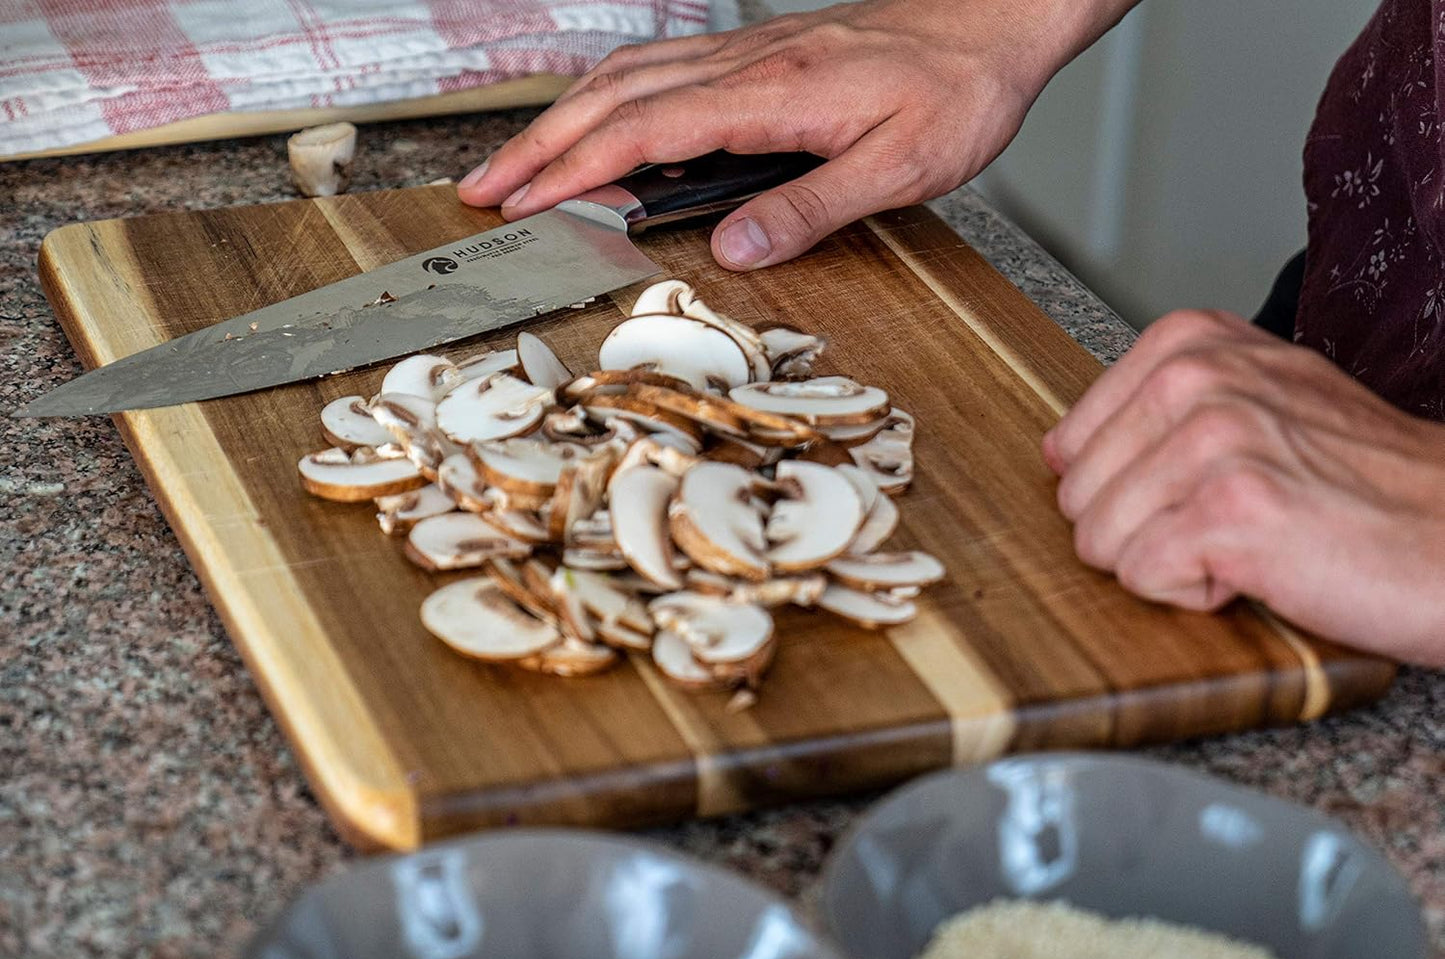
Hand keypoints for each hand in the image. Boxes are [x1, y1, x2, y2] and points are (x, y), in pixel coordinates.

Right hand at [457, 0, 1132, 269]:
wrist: (992, 22)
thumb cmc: (956, 93)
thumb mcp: (899, 167)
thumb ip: (811, 208)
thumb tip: (731, 250)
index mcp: (771, 95)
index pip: (644, 130)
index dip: (575, 168)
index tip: (522, 201)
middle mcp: (745, 65)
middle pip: (614, 96)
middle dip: (540, 145)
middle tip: (486, 188)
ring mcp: (746, 53)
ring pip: (628, 74)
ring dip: (564, 118)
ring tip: (519, 161)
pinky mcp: (759, 54)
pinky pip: (660, 66)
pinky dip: (609, 94)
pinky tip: (598, 117)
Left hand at [1042, 309, 1444, 666]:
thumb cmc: (1363, 485)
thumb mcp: (1261, 402)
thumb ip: (1161, 410)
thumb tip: (1059, 451)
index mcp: (1192, 344)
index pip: (1071, 441)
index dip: (1127, 489)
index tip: (1205, 486)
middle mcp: (1198, 378)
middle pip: (1077, 495)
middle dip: (1140, 530)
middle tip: (1233, 519)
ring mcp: (1214, 441)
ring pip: (1100, 540)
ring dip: (1171, 562)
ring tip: (1251, 540)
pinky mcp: (1230, 512)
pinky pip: (1141, 576)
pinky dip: (1196, 594)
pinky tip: (1262, 568)